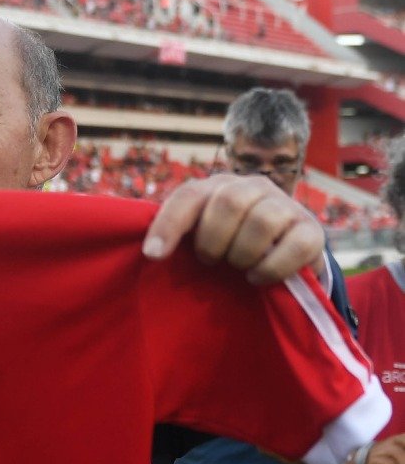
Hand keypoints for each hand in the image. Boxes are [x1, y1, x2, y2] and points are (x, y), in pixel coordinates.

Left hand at [142, 175, 324, 285]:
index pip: (189, 195)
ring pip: (263, 221)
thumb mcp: (200, 237)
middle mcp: (252, 186)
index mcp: (217, 186)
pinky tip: (257, 277)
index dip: (169, 224)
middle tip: (210, 261)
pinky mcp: (312, 229)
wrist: (280, 257)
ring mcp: (286, 205)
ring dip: (242, 254)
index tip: (153, 255)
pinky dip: (270, 268)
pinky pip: (294, 246)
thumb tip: (151, 252)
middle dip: (212, 240)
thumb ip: (180, 235)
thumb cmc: (228, 246)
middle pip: (229, 202)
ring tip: (237, 268)